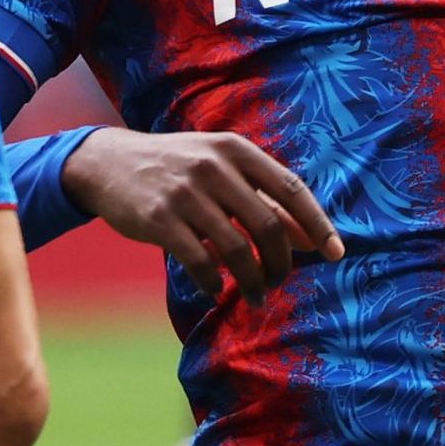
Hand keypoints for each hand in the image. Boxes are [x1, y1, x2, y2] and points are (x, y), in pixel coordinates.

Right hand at [66, 129, 343, 294]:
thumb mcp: (220, 167)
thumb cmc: (177, 168)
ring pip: (237, 250)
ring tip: (255, 295)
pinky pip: (199, 263)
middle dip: (281, 263)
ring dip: (252, 281)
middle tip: (280, 282)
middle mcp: (214, 167)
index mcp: (236, 150)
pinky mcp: (159, 219)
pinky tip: (215, 290)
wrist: (108, 162)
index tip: (336, 254)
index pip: (291, 190)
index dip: (317, 225)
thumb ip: (262, 197)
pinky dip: (213, 283)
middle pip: (268, 226)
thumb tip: (310, 238)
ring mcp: (185, 193)